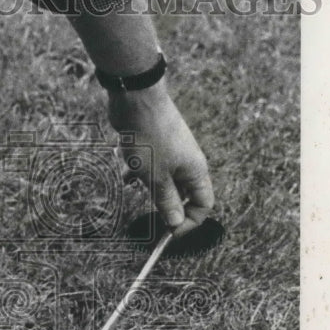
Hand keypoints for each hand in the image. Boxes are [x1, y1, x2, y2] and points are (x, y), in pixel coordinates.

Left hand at [107, 80, 213, 235]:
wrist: (137, 99)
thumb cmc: (150, 137)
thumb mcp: (156, 177)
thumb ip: (167, 201)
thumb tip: (176, 222)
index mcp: (195, 171)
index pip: (203, 204)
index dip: (188, 221)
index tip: (168, 230)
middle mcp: (187, 161)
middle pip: (182, 193)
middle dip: (163, 201)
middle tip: (146, 204)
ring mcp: (171, 151)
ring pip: (162, 179)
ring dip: (147, 185)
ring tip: (133, 178)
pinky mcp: (155, 144)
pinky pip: (149, 165)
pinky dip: (138, 170)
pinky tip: (125, 167)